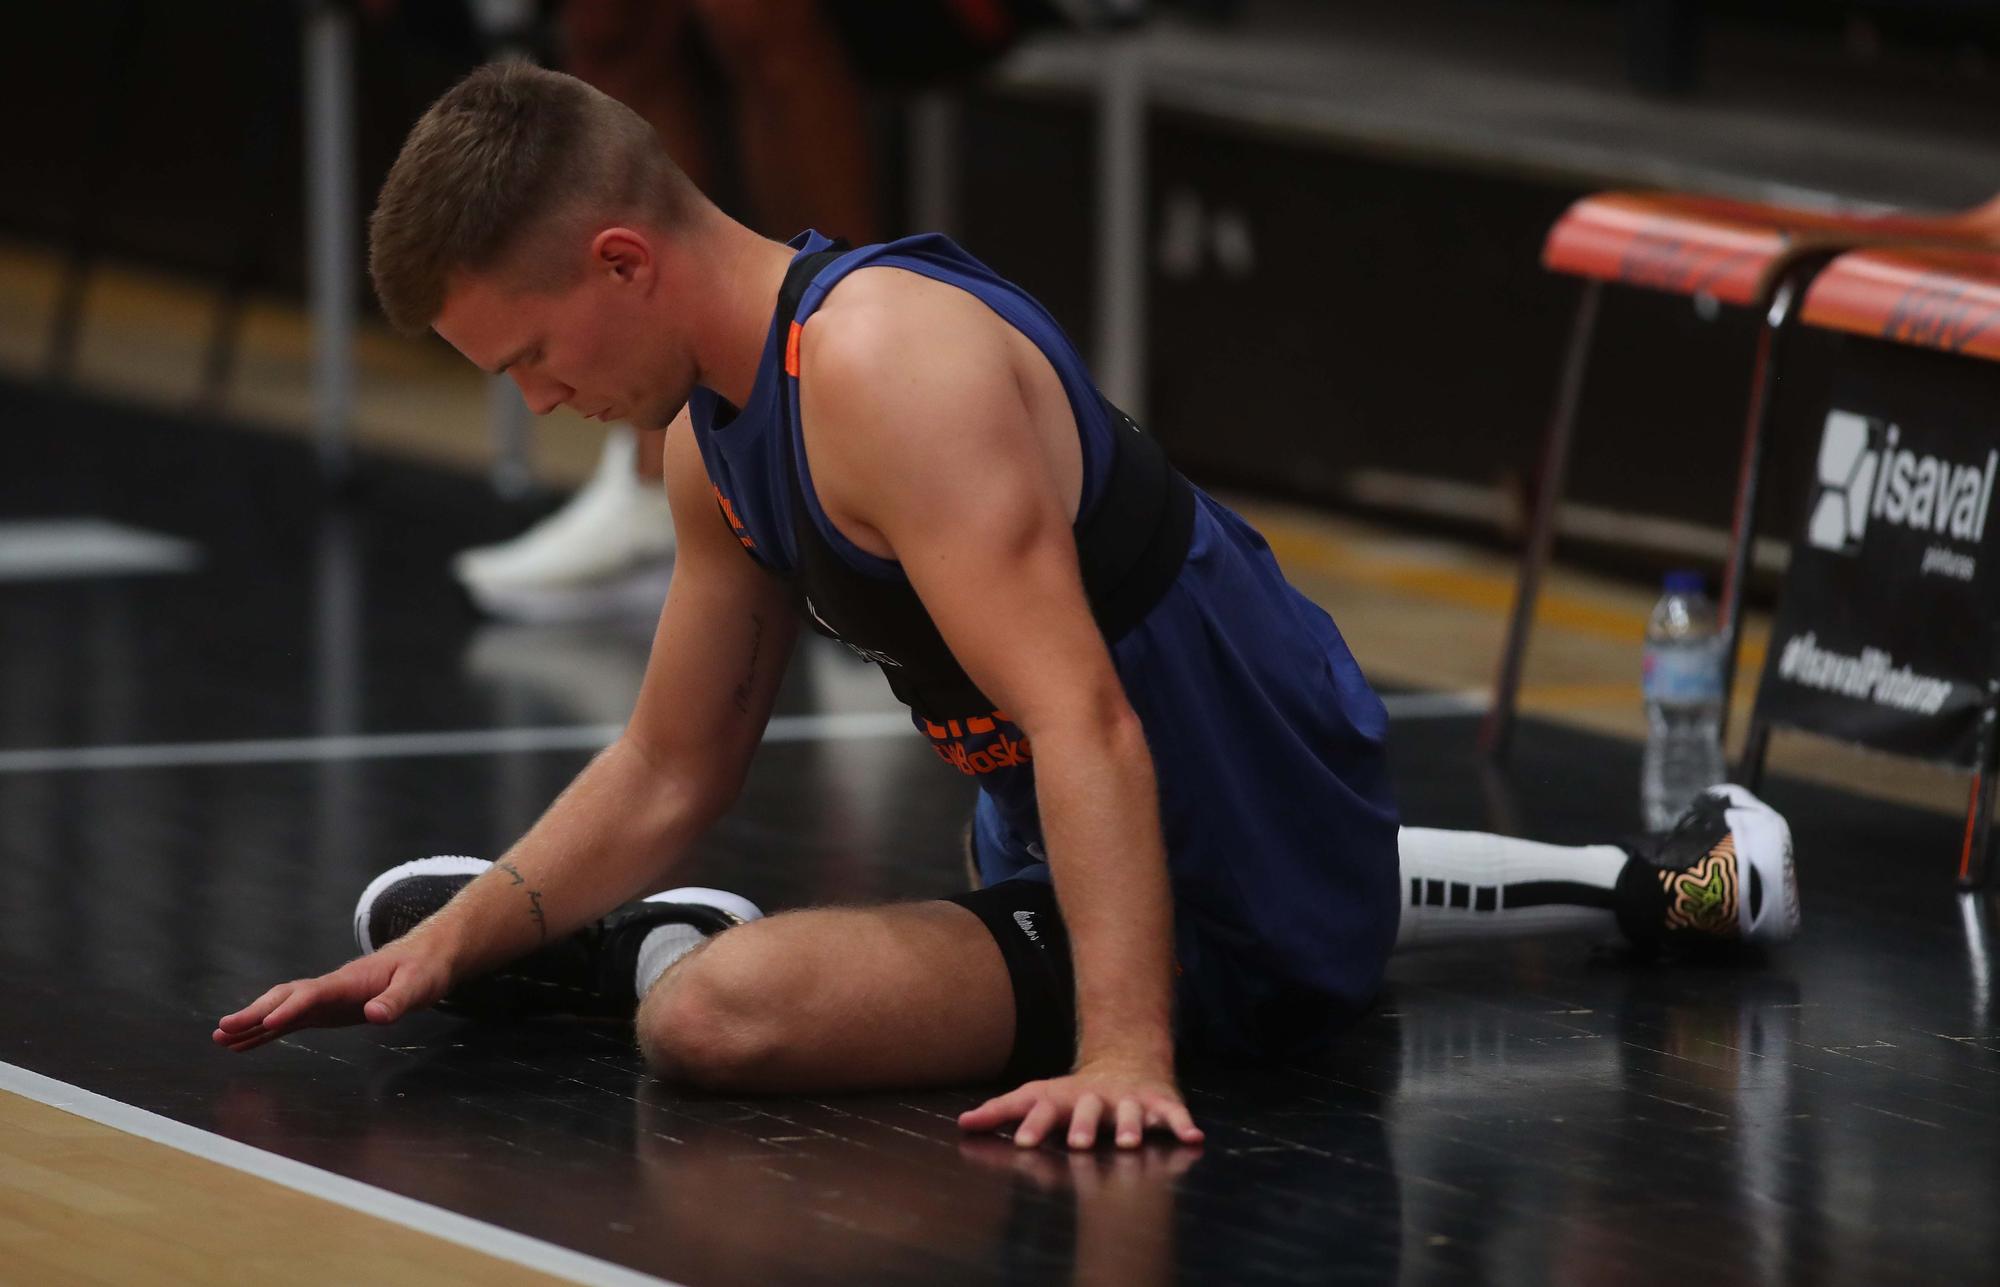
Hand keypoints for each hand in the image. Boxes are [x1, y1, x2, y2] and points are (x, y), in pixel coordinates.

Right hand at [212, 943, 450, 1052]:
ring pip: (281, 1008)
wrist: (426, 956)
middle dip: (255, 1013)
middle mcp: (330, 988)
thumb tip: (375, 1015)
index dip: (290, 1007)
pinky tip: (243, 1045)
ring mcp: (325, 999)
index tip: (269, 1022)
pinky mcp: (326, 1010)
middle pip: (285, 998)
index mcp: (349, 980)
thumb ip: (397, 1001)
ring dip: (252, 1023)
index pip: (313, 993)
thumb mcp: (419, 985)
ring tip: (220, 1039)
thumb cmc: (424, 969)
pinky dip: (265, 1032)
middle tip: (223, 1030)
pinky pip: (290, 1021)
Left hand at [957, 1056, 1203, 1149]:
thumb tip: (962, 1123)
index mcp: (1065, 1099)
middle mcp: (1096, 1098)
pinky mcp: (1160, 1103)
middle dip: (1084, 1126)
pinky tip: (1192, 1137)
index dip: (1034, 1124)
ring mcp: (1128, 1100)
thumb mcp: (1037, 1096)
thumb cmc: (1073, 1094)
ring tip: (1129, 1143)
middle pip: (1088, 1110)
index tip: (1022, 1142)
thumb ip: (1002, 1111)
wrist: (1126, 1061)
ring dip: (1131, 1126)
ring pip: (1131, 1112)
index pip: (1044, 1109)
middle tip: (1077, 1144)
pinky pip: (1173, 1114)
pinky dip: (1183, 1124)